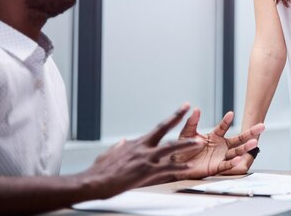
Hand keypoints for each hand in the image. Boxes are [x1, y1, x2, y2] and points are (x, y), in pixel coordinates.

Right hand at [81, 103, 201, 198]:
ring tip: (198, 141)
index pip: (157, 128)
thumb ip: (118, 147)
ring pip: (169, 147)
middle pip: (163, 128)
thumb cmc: (99, 171)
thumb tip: (124, 141)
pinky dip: (179, 168)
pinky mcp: (145, 172)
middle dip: (177, 117)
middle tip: (188, 109)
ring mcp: (145, 158)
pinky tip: (188, 167)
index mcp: (135, 143)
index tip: (180, 110)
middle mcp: (142, 147)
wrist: (93, 182)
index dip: (170, 119)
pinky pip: (167, 168)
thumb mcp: (108, 155)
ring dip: (185, 144)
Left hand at [171, 109, 263, 178]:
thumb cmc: (182, 149)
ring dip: (245, 147)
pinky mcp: (217, 167)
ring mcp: (221, 156)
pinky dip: (233, 162)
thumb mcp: (186, 133)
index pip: (223, 127)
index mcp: (215, 136)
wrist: (177, 166)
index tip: (231, 113)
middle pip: (238, 138)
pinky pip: (227, 164)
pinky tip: (239, 158)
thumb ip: (192, 122)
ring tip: (254, 142)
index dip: (227, 120)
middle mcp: (221, 145)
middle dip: (250, 132)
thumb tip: (195, 108)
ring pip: (236, 150)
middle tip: (262, 126)